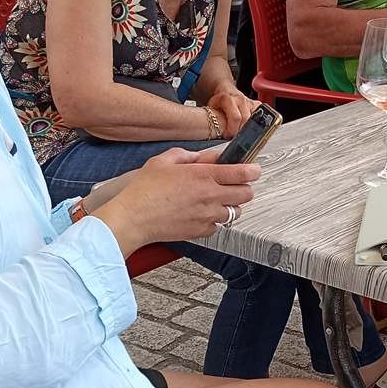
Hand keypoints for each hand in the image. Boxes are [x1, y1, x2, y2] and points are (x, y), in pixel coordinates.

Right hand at [93, 147, 259, 253]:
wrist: (132, 218)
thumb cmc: (144, 190)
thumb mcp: (164, 161)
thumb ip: (189, 156)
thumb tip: (205, 157)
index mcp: (204, 176)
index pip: (243, 173)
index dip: (253, 170)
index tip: (254, 169)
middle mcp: (210, 197)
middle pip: (246, 194)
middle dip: (243, 188)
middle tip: (233, 184)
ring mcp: (208, 216)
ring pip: (236, 212)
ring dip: (230, 205)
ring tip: (214, 200)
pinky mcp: (201, 231)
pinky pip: (219, 225)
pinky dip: (215, 220)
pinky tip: (201, 213)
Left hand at [207, 87, 258, 137]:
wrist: (225, 91)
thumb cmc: (218, 102)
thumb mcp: (211, 109)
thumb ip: (215, 118)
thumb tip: (218, 132)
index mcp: (227, 99)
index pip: (235, 118)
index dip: (232, 130)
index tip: (228, 135)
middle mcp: (240, 99)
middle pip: (245, 120)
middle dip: (239, 131)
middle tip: (233, 135)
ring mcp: (250, 101)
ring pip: (253, 119)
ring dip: (247, 128)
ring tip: (239, 131)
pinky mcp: (257, 104)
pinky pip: (260, 115)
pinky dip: (256, 122)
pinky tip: (249, 125)